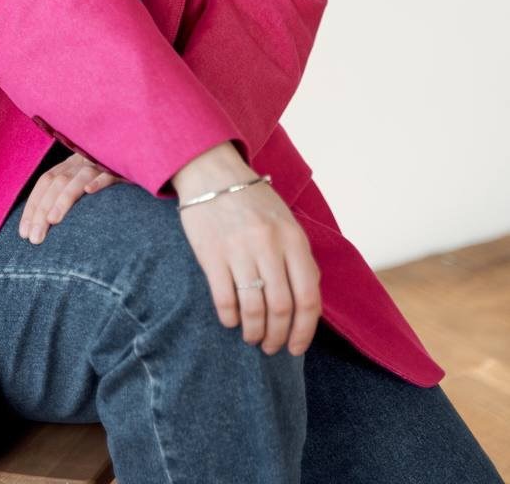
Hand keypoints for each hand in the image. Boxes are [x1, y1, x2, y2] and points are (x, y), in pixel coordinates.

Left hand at [19, 151, 121, 243]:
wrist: (140, 153)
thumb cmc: (113, 175)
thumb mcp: (87, 181)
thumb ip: (70, 195)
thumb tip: (47, 225)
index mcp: (71, 164)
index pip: (45, 181)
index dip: (32, 206)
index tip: (23, 233)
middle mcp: (83, 160)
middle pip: (57, 182)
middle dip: (41, 210)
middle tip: (34, 238)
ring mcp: (102, 161)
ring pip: (79, 177)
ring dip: (64, 198)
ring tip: (52, 220)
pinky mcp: (123, 166)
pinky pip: (109, 171)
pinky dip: (99, 180)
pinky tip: (90, 191)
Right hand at [174, 147, 321, 357]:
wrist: (212, 173)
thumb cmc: (252, 201)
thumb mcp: (286, 222)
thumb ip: (298, 257)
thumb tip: (307, 301)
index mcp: (293, 239)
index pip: (308, 297)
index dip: (305, 331)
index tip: (297, 347)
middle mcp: (269, 245)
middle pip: (281, 307)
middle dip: (278, 336)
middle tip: (271, 347)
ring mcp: (240, 250)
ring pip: (254, 308)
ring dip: (254, 332)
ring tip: (252, 338)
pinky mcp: (212, 254)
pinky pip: (224, 298)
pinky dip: (230, 318)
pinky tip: (231, 321)